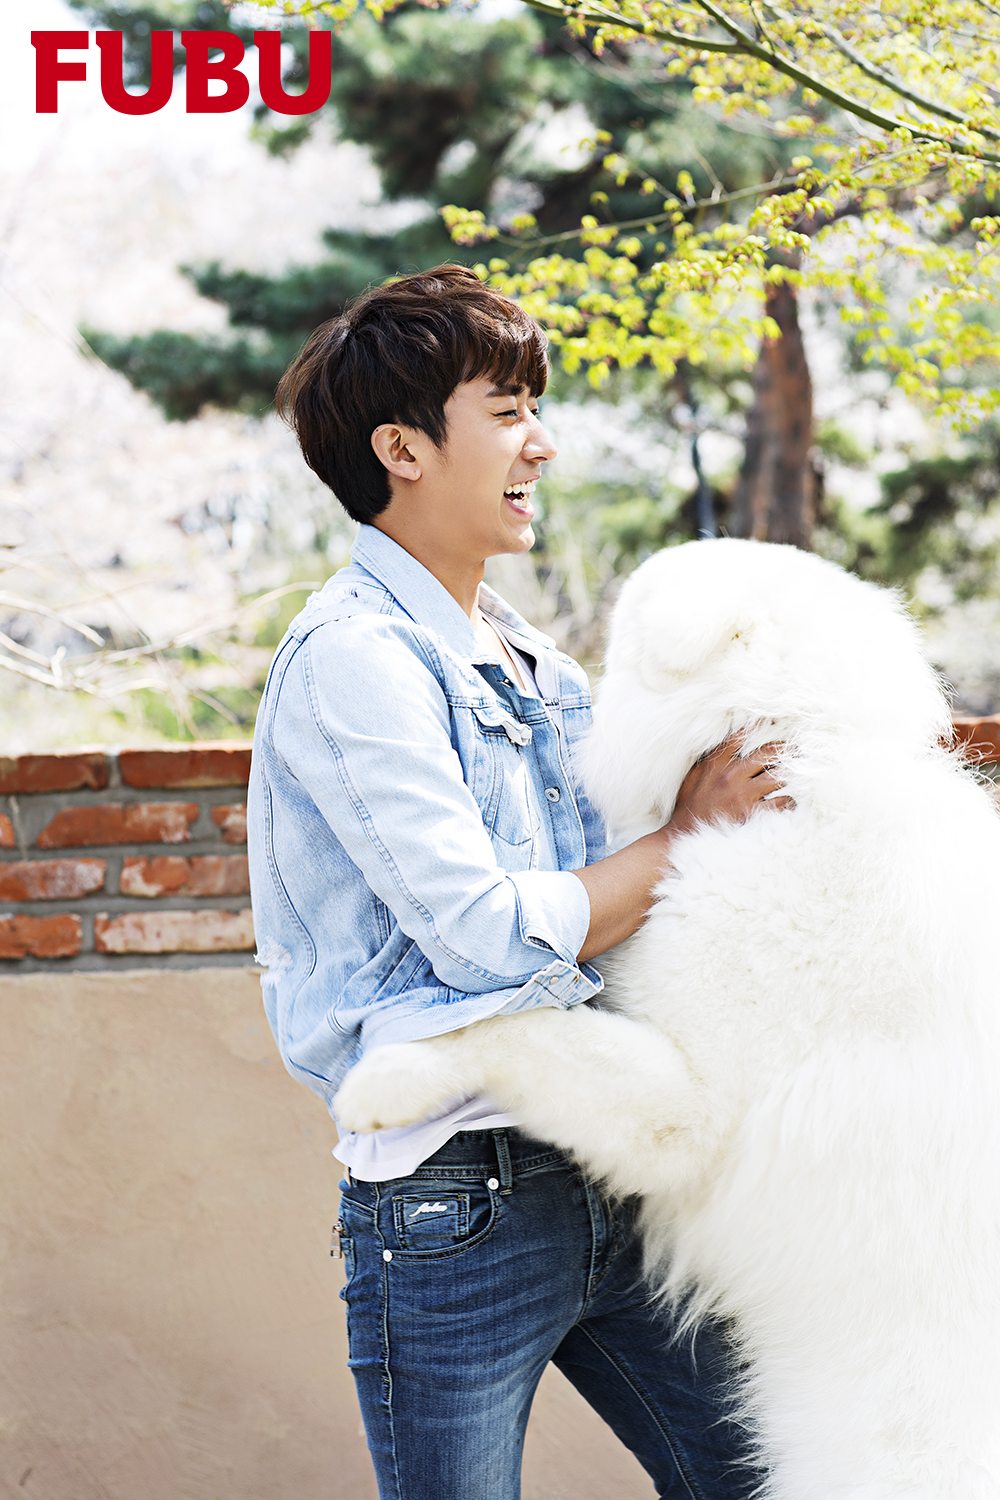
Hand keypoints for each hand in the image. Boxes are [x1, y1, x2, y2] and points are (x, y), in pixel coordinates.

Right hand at [672, 737, 793, 832]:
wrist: (685, 833)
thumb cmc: (688, 806)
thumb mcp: (691, 777)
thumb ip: (707, 762)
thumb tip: (721, 749)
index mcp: (715, 764)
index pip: (738, 738)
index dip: (755, 728)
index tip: (769, 723)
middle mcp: (731, 775)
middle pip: (765, 754)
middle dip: (781, 749)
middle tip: (795, 748)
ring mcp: (743, 793)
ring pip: (776, 777)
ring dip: (787, 776)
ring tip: (795, 775)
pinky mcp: (751, 812)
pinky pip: (780, 802)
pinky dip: (788, 801)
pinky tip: (791, 801)